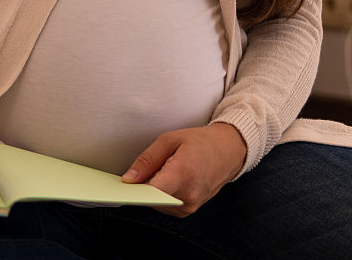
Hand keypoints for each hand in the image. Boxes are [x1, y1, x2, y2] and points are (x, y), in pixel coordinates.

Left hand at [121, 122, 246, 216]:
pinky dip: (160, 195)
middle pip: (152, 198)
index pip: (154, 190)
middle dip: (141, 186)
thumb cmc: (199, 142)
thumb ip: (147, 160)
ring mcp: (191, 205)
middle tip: (136, 173)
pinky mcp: (189, 210)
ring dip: (151, 191)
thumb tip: (128, 179)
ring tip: (158, 171)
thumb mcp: (169, 140)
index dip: (135, 189)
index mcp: (184, 172)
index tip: (123, 185)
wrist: (228, 152)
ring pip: (156, 204)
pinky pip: (165, 206)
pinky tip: (164, 180)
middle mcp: (189, 194)